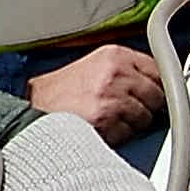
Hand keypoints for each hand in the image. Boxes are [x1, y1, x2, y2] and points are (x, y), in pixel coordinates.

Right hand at [24, 45, 164, 144]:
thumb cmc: (58, 93)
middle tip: (127, 111)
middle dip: (146, 106)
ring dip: (132, 124)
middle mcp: (116, 71)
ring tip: (108, 119)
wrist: (32, 110)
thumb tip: (153, 84)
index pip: (156, 69)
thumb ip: (123, 71)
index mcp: (114, 54)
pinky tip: (100, 128)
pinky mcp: (106, 117)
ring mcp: (112, 94)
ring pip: (145, 117)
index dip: (156, 85)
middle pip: (157, 95)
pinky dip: (119, 136)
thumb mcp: (92, 67)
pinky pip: (129, 133)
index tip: (153, 94)